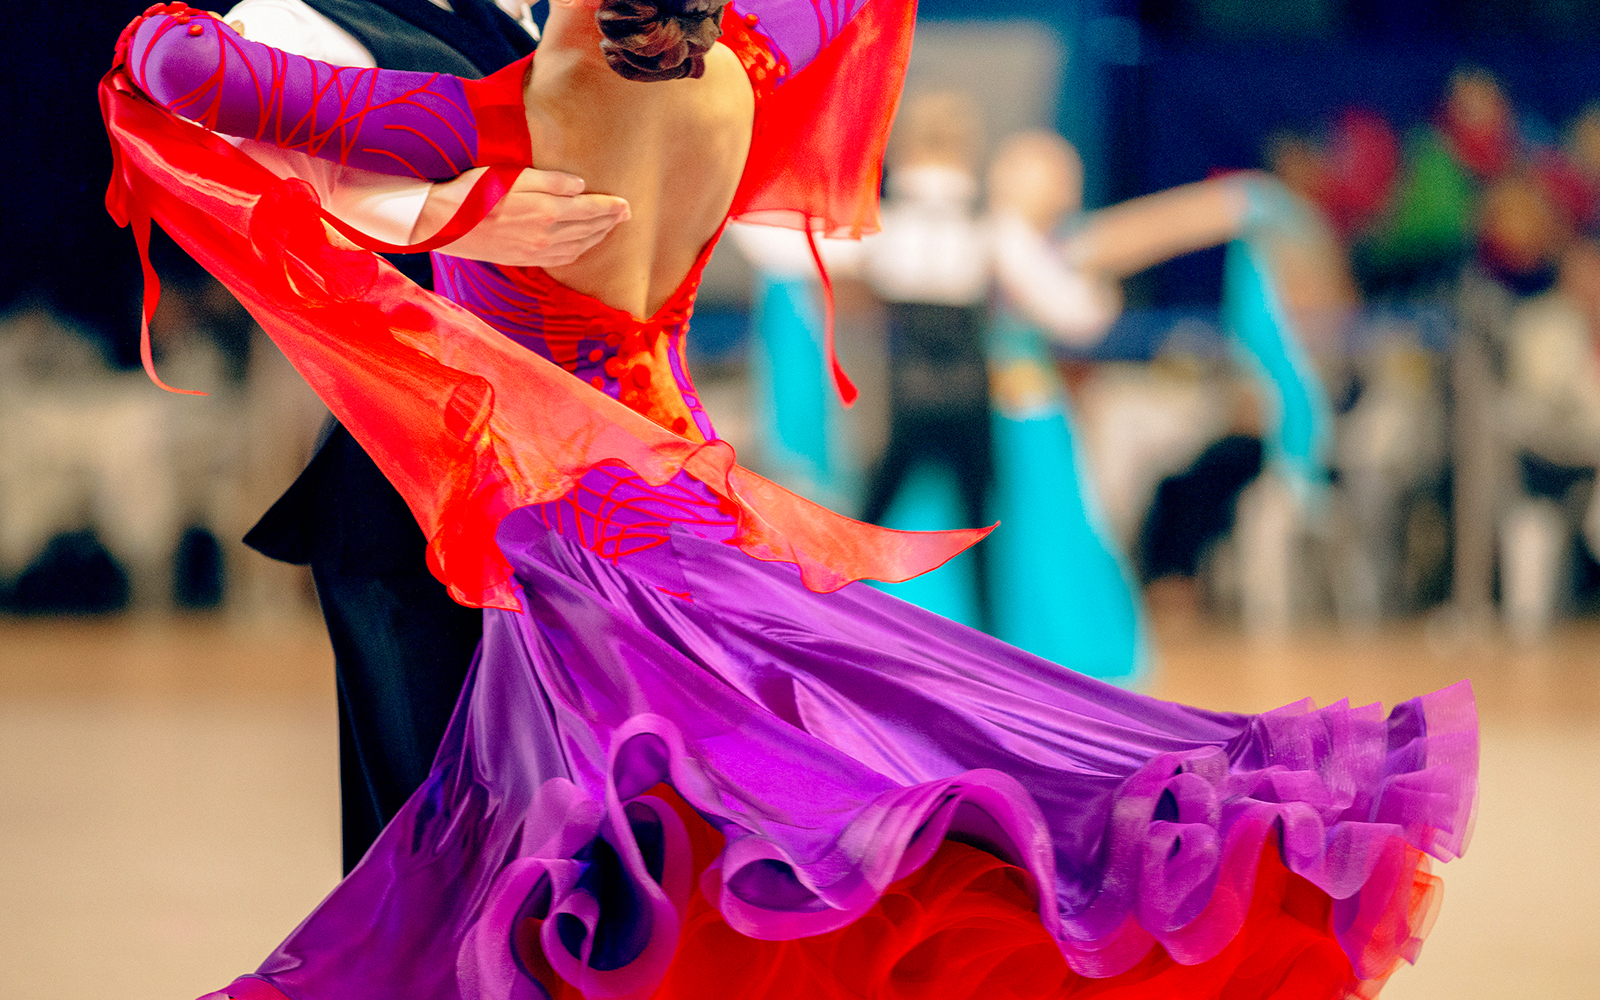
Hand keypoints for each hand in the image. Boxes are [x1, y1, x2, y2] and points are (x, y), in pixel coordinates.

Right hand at [412, 167, 630, 266]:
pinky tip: (583, 244)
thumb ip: (551, 181)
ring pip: (579, 247)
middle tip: (626, 214)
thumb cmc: (475, 191)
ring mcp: (536, 251)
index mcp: (546, 212)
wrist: (444, 222)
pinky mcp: (524, 259)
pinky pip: (562, 259)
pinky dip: (580, 251)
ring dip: (598, 237)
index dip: (611, 208)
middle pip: (588, 230)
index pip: (590, 211)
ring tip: (610, 227)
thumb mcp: (513, 175)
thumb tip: (582, 187)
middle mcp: (546, 236)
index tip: (626, 204)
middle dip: (610, 222)